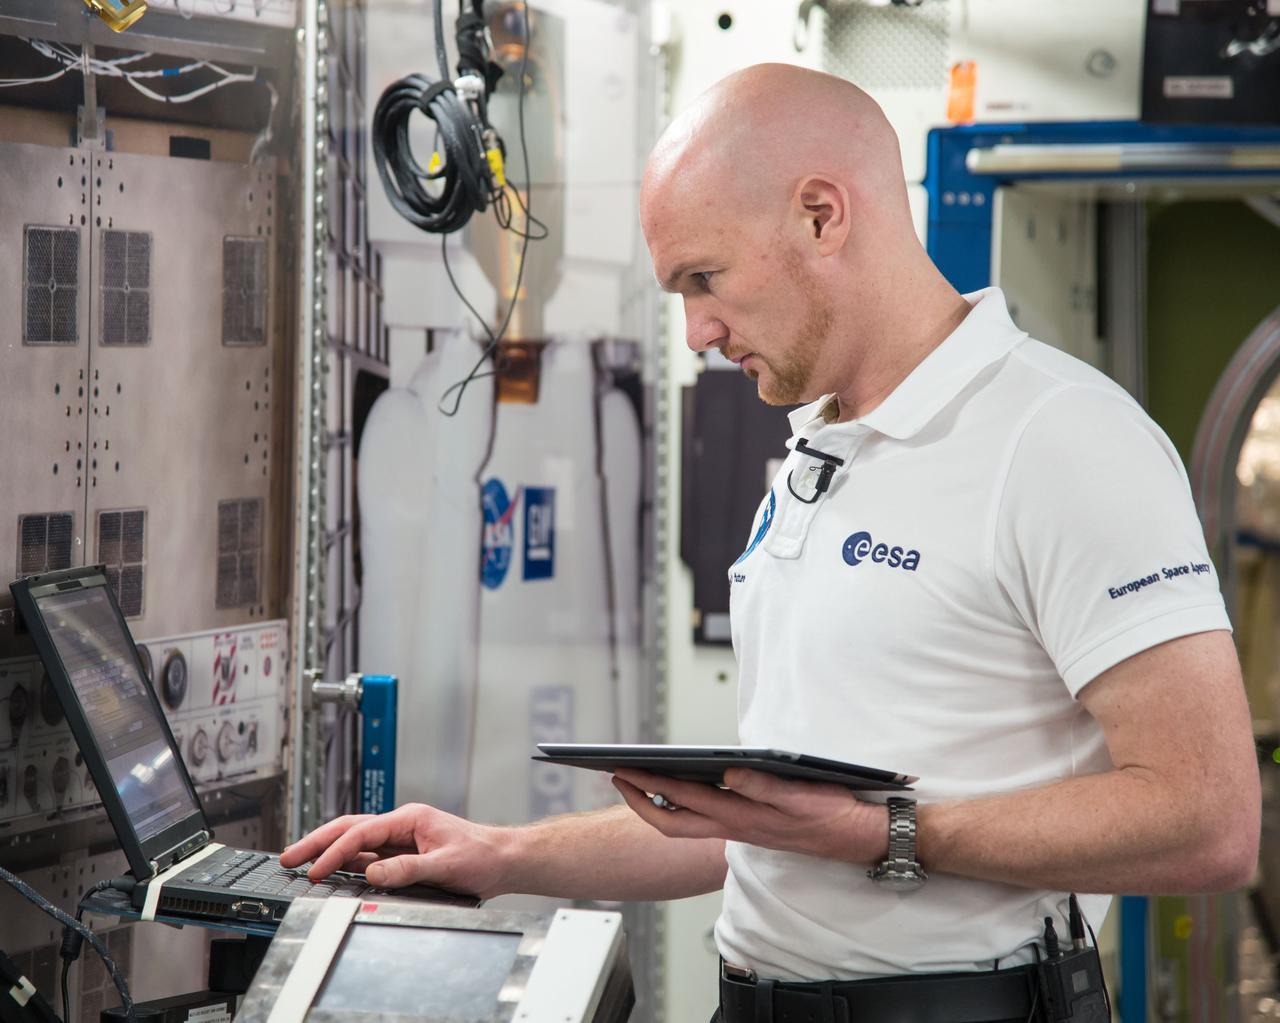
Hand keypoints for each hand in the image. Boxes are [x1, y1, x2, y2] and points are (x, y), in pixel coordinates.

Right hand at [279, 803, 514, 898]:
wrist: (502, 860)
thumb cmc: (481, 855)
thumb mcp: (445, 864)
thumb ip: (407, 869)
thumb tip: (371, 873)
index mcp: (410, 818)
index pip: (361, 833)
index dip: (334, 853)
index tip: (316, 872)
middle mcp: (402, 824)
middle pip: (349, 829)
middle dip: (317, 842)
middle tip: (288, 858)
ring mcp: (401, 838)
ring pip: (355, 841)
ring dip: (328, 852)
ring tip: (300, 864)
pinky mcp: (404, 853)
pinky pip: (367, 855)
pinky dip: (345, 862)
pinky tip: (331, 872)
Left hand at [612, 768, 888, 863]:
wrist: (857, 837)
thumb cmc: (831, 814)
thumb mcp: (801, 796)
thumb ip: (764, 786)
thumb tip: (727, 773)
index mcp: (742, 816)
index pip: (683, 801)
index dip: (649, 787)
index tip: (623, 770)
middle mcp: (735, 826)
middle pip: (673, 821)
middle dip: (640, 799)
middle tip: (616, 775)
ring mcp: (740, 830)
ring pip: (686, 824)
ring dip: (658, 803)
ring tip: (639, 779)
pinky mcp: (750, 827)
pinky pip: (705, 821)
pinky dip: (684, 806)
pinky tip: (679, 788)